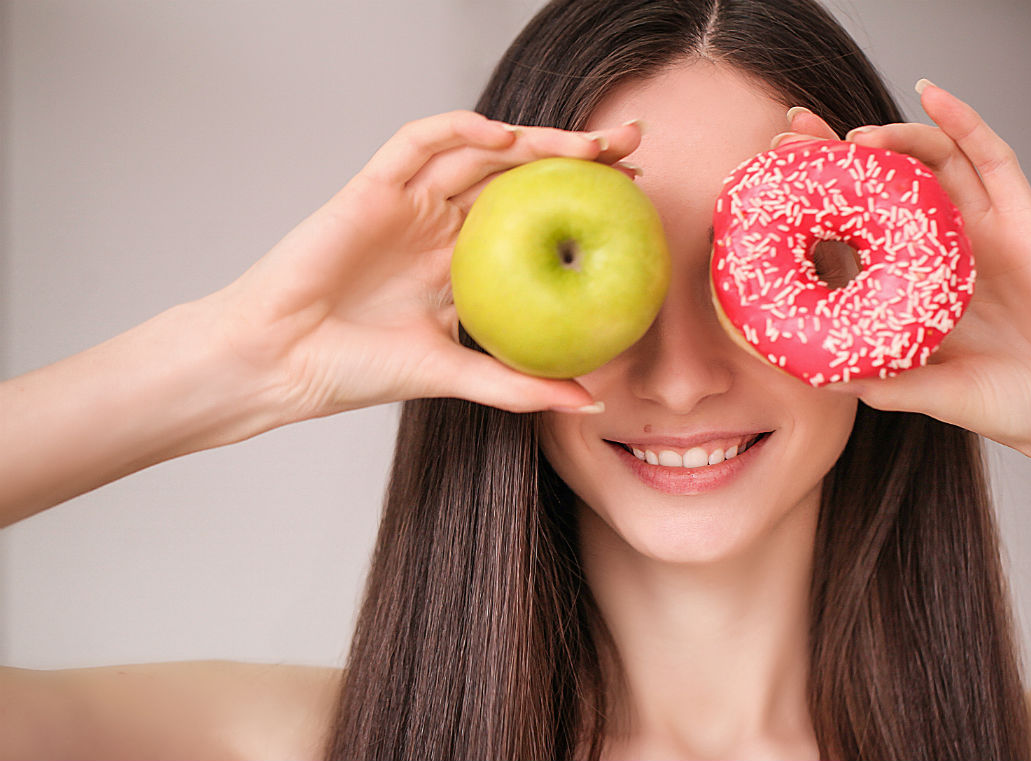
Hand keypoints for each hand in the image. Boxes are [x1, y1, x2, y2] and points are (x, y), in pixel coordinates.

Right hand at [206, 111, 644, 422]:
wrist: (280, 365)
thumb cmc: (354, 370)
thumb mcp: (456, 377)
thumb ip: (518, 386)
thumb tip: (589, 403)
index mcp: (464, 262)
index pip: (536, 217)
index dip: (584, 199)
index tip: (637, 199)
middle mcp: (441, 224)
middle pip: (520, 173)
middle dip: (578, 154)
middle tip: (634, 147)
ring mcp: (408, 201)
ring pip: (481, 151)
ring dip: (536, 139)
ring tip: (589, 143)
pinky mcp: (372, 185)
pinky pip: (420, 141)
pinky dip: (462, 131)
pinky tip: (506, 139)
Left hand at [779, 86, 1030, 463]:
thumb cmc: (1013, 404)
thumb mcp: (932, 394)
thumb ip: (883, 382)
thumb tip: (820, 377)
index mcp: (919, 285)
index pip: (857, 232)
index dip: (818, 206)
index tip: (774, 188)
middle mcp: (947, 249)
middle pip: (888, 184)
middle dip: (840, 157)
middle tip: (794, 136)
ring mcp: (985, 229)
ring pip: (934, 162)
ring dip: (893, 138)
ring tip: (854, 137)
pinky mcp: (1025, 218)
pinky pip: (993, 158)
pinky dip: (964, 121)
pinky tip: (933, 96)